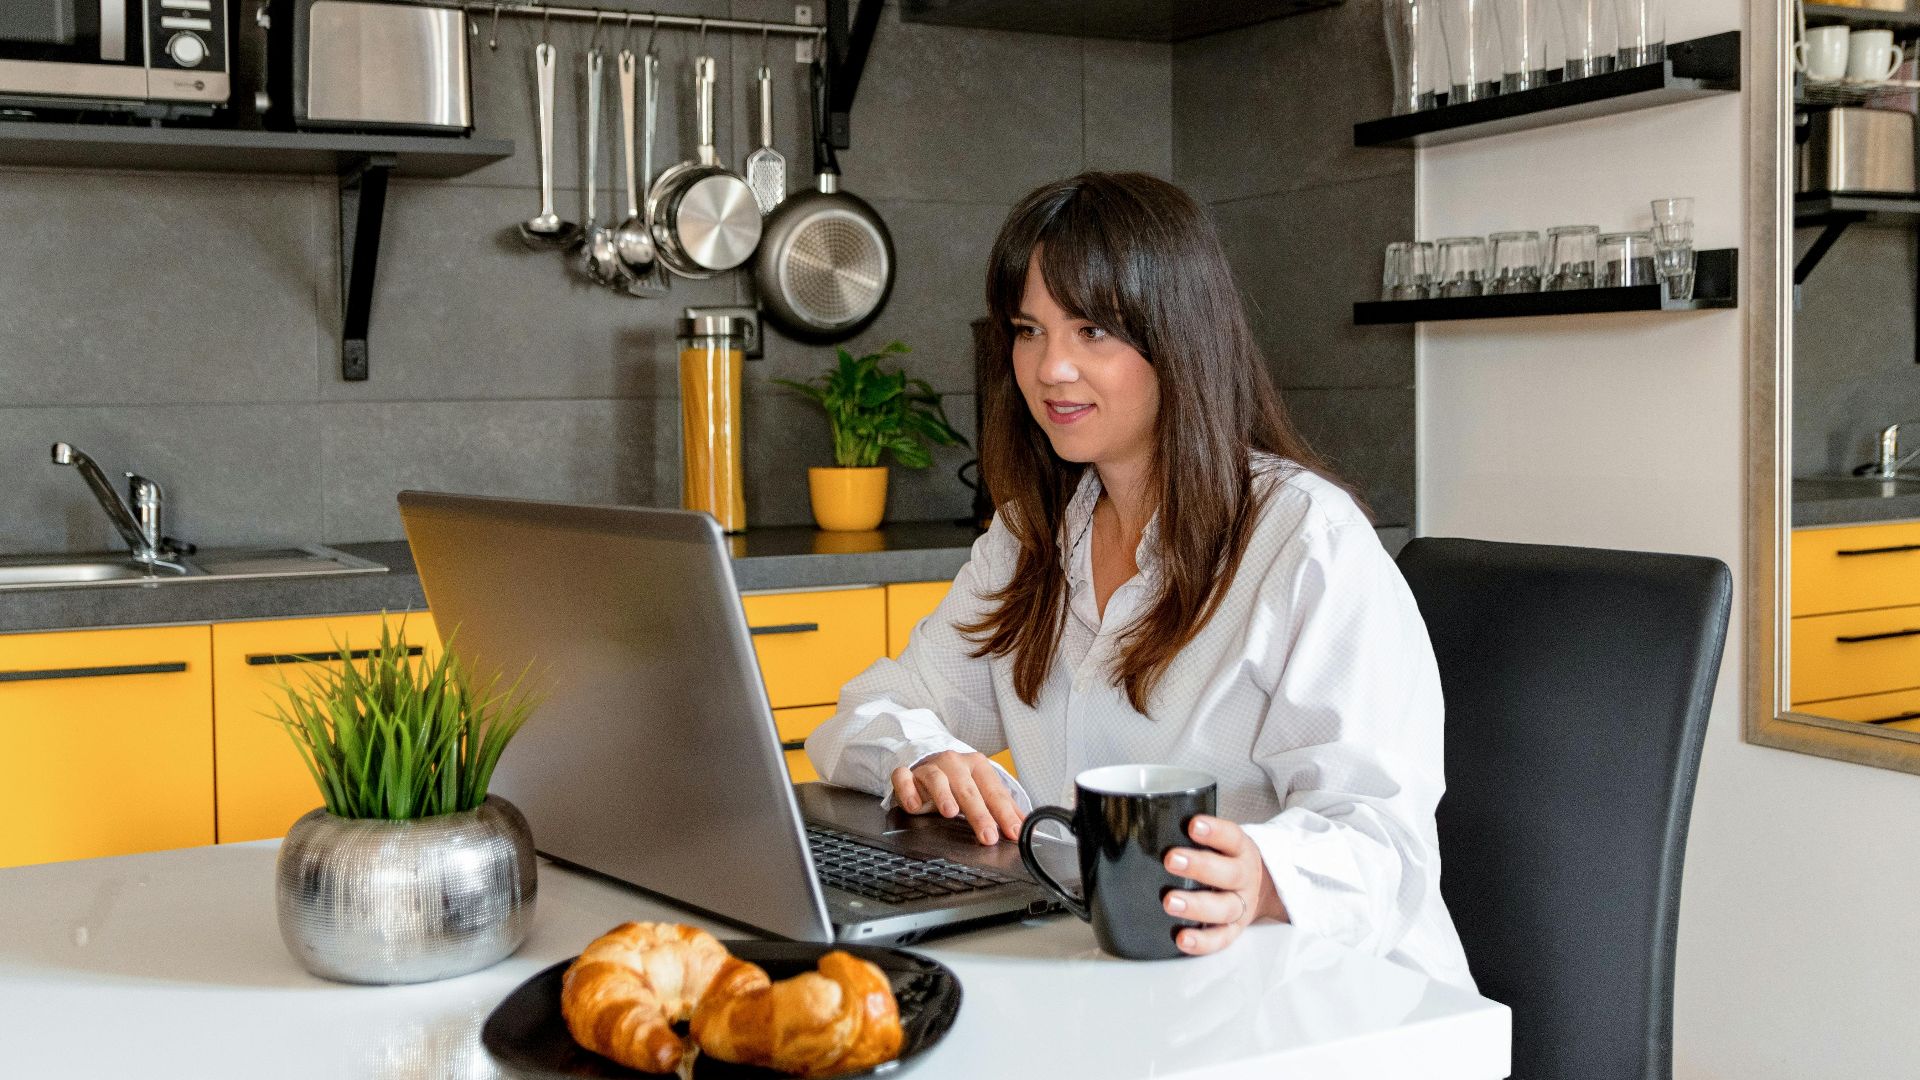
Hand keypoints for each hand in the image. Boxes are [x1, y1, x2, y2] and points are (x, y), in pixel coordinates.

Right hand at [890, 751, 1023, 845]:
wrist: (927, 763)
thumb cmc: (959, 782)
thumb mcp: (983, 790)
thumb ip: (1003, 807)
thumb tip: (1027, 827)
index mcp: (977, 766)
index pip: (994, 792)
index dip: (1005, 814)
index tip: (1013, 833)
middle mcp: (954, 763)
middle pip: (968, 788)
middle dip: (979, 813)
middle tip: (988, 835)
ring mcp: (929, 767)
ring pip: (937, 779)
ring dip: (944, 795)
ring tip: (951, 813)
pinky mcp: (907, 774)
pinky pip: (904, 778)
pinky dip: (908, 790)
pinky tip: (915, 807)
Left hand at [1162, 815, 1286, 955]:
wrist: (1259, 888)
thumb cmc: (1225, 860)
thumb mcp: (1220, 843)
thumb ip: (1189, 836)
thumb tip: (1135, 826)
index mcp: (1240, 850)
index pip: (1231, 837)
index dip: (1214, 831)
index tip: (1192, 825)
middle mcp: (1244, 877)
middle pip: (1228, 873)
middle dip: (1199, 866)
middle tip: (1171, 860)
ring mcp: (1241, 906)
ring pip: (1224, 908)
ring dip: (1196, 905)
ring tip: (1169, 902)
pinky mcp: (1234, 930)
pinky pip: (1220, 939)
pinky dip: (1202, 941)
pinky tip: (1182, 939)